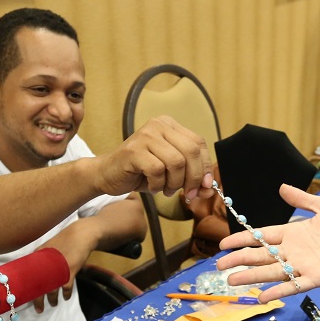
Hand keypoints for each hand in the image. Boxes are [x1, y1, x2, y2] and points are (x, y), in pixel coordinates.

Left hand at [30, 223, 95, 313]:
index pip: (28, 278)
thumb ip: (39, 259)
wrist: (80, 235)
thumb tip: (32, 272)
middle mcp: (46, 264)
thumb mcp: (47, 247)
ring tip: (53, 304)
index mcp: (38, 257)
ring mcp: (59, 268)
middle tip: (38, 309)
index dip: (27, 290)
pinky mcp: (71, 270)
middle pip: (39, 286)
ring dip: (52, 299)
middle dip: (38, 300)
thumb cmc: (63, 241)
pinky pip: (66, 287)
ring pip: (52, 289)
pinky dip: (66, 294)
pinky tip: (65, 297)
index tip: (25, 299)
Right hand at [96, 115, 214, 201]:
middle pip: (191, 151)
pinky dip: (158, 185)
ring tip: (165, 189)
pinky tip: (152, 187)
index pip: (199, 144)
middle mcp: (159, 125)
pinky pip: (158, 170)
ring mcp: (145, 136)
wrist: (108, 175)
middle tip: (188, 195)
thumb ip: (192, 180)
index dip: (205, 167)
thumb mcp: (171, 175)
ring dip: (174, 183)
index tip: (205, 187)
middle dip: (194, 178)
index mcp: (170, 126)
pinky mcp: (134, 150)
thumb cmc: (141, 173)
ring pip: (176, 162)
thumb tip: (211, 190)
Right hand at [215, 184, 319, 301]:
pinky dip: (278, 291)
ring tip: (231, 281)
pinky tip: (262, 298)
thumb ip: (302, 199)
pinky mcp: (314, 278)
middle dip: (239, 260)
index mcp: (292, 233)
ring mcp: (301, 265)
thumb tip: (282, 187)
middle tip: (219, 265)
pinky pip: (292, 286)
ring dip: (251, 277)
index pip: (261, 236)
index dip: (242, 240)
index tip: (224, 244)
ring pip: (271, 272)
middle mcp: (292, 251)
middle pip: (260, 256)